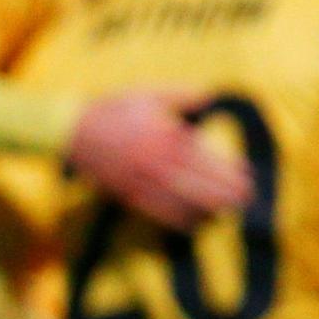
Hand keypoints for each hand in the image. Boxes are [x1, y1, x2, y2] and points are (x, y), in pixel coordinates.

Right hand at [67, 92, 252, 230]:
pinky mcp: (126, 192)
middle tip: (246, 199)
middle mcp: (157, 161)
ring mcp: (141, 179)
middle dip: (225, 193)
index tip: (247, 175)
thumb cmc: (112, 108)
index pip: (206, 158)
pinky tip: (193, 225)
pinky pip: (156, 210)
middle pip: (199, 183)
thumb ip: (182, 95)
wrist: (70, 128)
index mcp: (166, 136)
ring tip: (227, 213)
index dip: (229, 170)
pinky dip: (177, 219)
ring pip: (181, 200)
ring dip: (206, 208)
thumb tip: (210, 94)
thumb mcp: (148, 94)